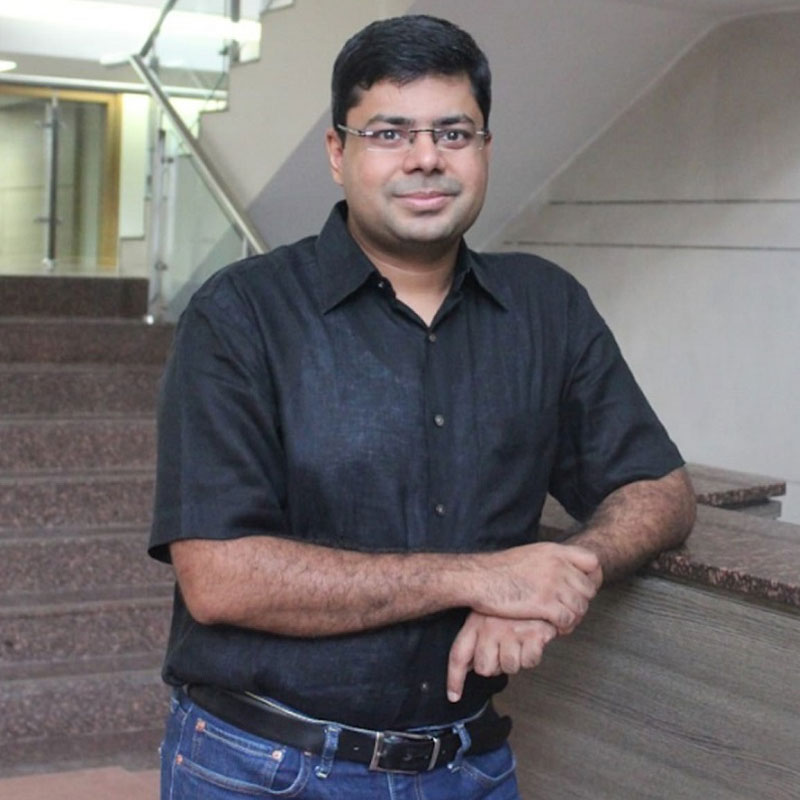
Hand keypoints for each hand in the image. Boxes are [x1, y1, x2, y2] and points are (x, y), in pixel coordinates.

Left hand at [447, 612, 556, 701]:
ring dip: (515, 659)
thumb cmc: (511, 601)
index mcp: (476, 623)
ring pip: (509, 667)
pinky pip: (529, 661)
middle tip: (502, 651)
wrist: (539, 583)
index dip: (455, 679)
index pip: (459, 655)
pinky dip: (532, 655)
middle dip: (494, 666)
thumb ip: (476, 639)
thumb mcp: (486, 612)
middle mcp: (490, 628)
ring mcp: (511, 631)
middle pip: (485, 668)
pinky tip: (531, 640)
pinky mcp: (532, 634)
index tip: (454, 696)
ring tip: (518, 641)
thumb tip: (467, 666)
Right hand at [476, 542, 600, 633]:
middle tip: (570, 610)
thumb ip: (550, 560)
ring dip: (574, 617)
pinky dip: (565, 627)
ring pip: (580, 606)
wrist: (479, 578)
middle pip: (588, 588)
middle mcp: (557, 566)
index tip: (583, 588)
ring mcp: (551, 585)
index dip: (592, 577)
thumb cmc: (499, 569)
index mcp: (554, 551)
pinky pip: (567, 619)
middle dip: (582, 602)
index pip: (592, 562)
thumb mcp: (530, 554)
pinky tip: (555, 628)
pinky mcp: (543, 604)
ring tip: (562, 621)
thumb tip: (563, 571)